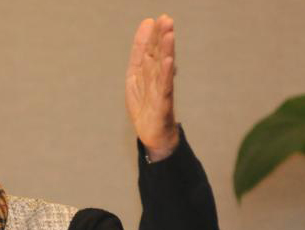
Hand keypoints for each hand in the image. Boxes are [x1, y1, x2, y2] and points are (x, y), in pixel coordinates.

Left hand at [125, 14, 178, 161]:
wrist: (153, 134)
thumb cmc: (145, 106)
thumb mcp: (135, 78)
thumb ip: (139, 55)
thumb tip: (144, 29)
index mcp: (148, 73)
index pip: (149, 51)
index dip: (151, 36)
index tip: (154, 19)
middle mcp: (156, 79)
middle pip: (159, 56)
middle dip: (162, 38)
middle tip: (166, 20)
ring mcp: (161, 91)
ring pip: (163, 68)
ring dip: (167, 51)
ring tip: (169, 35)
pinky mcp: (163, 104)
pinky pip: (165, 87)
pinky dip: (167, 74)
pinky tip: (170, 62)